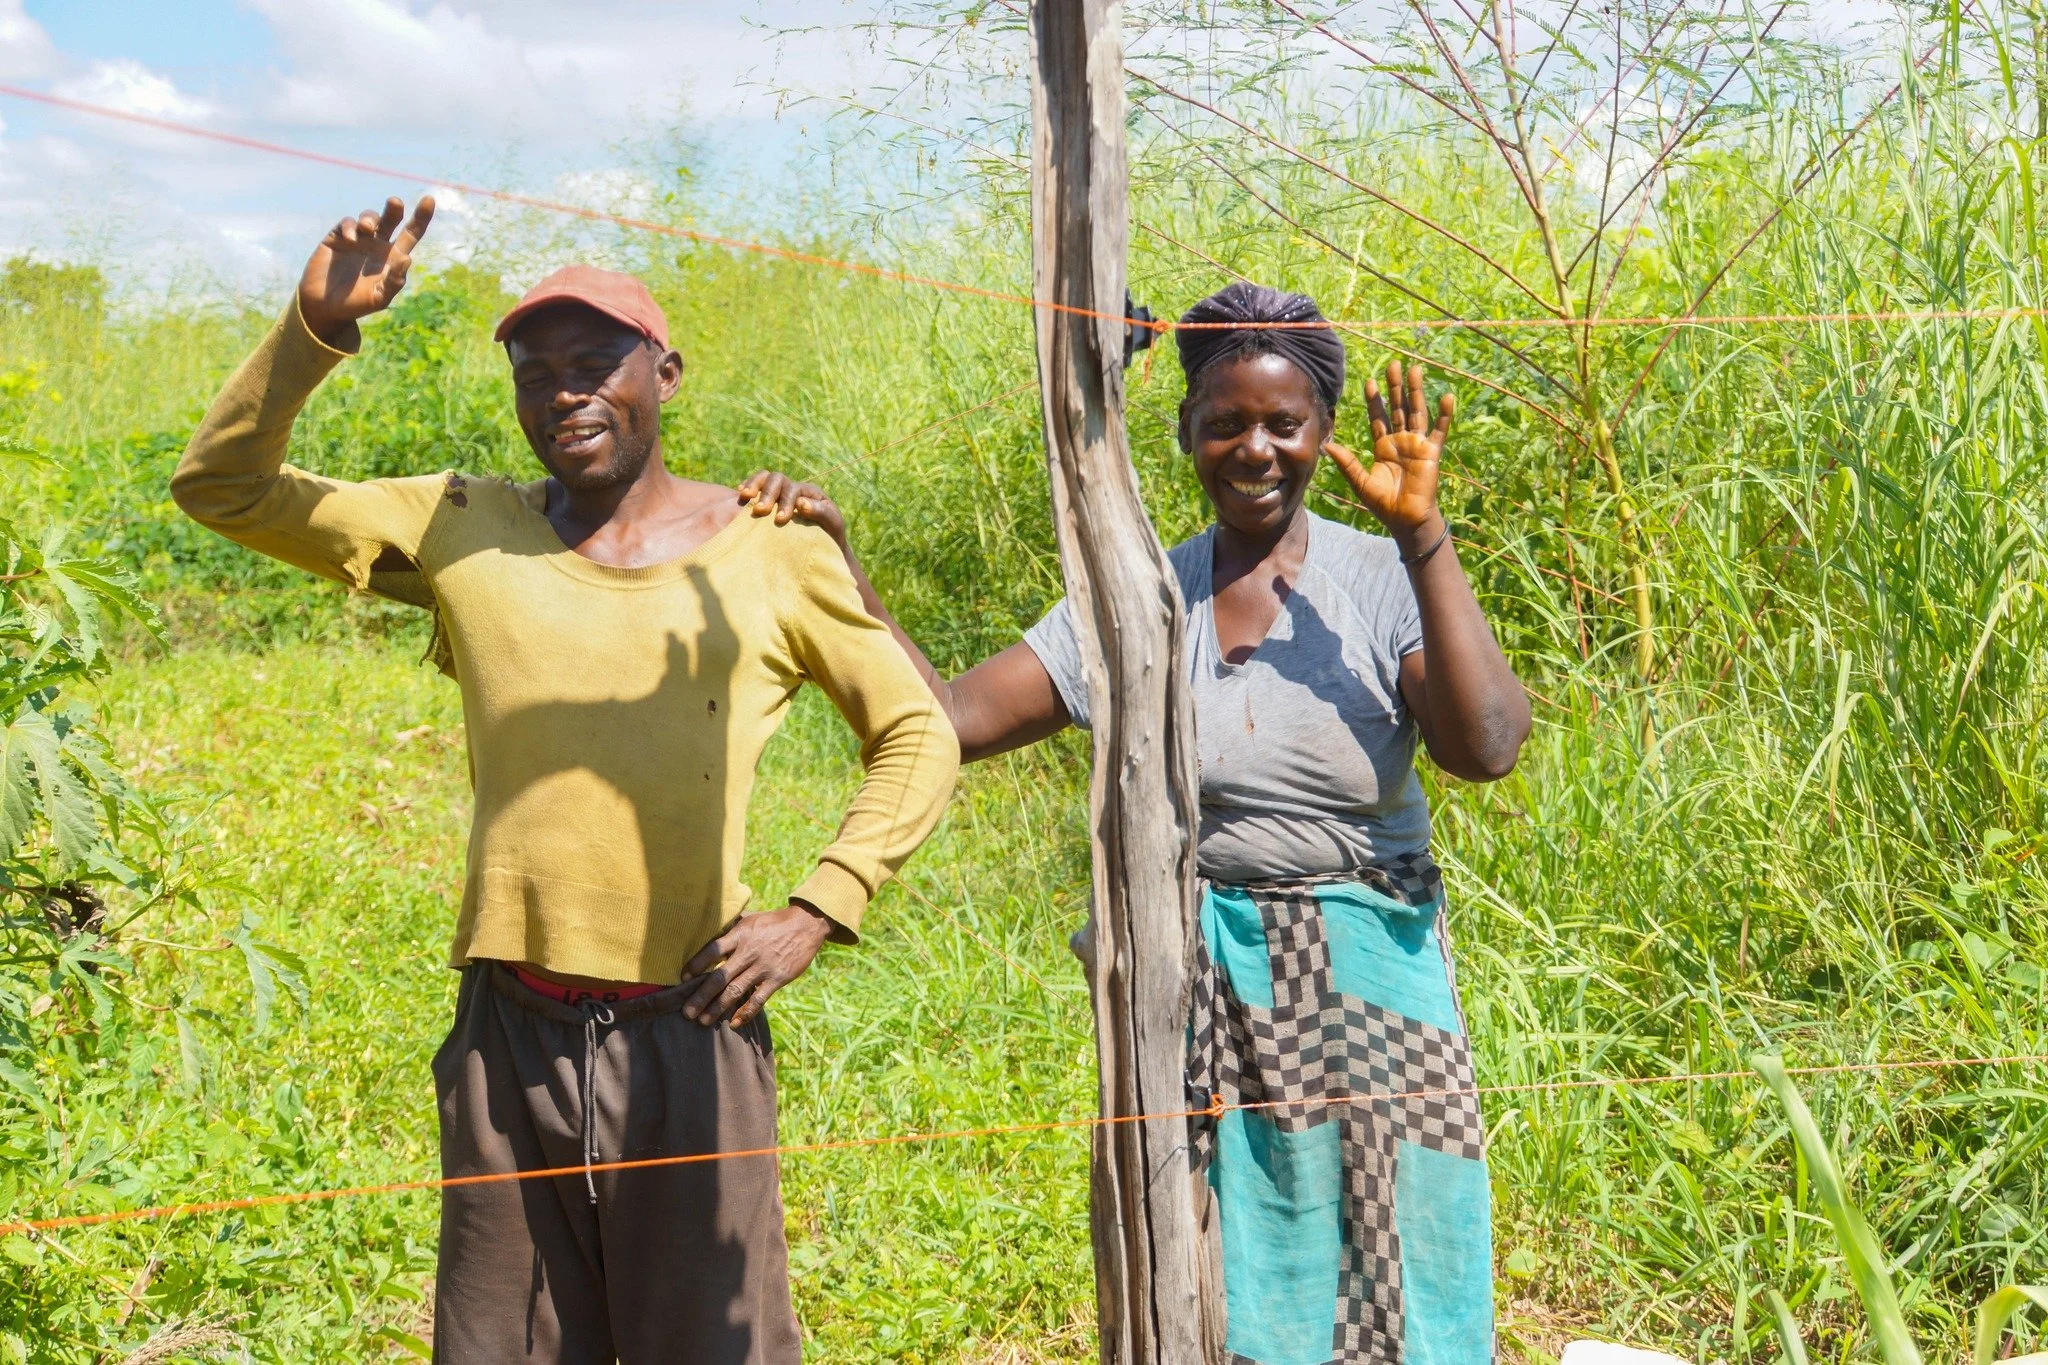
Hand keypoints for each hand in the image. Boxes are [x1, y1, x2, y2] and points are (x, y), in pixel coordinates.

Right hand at [298, 196, 434, 345]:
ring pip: (369, 218)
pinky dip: (350, 227)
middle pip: (391, 218)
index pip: (412, 233)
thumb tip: (407, 258)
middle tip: (395, 202)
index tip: (429, 199)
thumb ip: (394, 282)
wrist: (325, 306)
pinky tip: (350, 239)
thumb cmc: (356, 304)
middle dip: (394, 208)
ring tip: (368, 229)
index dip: (421, 217)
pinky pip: (347, 224)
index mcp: (393, 257)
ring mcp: (358, 240)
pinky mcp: (337, 238)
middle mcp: (378, 244)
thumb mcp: (379, 298)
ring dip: (370, 219)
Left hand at [679, 904, 833, 1026]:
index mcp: (740, 934)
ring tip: (703, 1021)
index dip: (696, 965)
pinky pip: (758, 999)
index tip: (683, 979)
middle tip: (686, 1012)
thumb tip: (706, 933)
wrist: (806, 924)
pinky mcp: (777, 978)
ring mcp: (763, 967)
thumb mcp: (750, 918)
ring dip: (718, 1008)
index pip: (712, 950)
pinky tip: (734, 1023)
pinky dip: (745, 1013)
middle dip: (701, 996)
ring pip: (736, 991)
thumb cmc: (773, 922)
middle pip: (720, 977)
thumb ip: (730, 928)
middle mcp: (749, 951)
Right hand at [737, 469, 845, 543]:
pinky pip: (756, 488)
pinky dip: (748, 488)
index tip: (781, 519)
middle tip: (760, 510)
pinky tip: (740, 496)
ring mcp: (779, 494)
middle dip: (768, 494)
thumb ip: (821, 512)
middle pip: (777, 480)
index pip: (794, 489)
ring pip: (765, 478)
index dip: (786, 502)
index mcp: (809, 492)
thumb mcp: (832, 523)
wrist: (823, 546)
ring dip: (754, 485)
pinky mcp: (768, 502)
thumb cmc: (830, 534)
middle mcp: (793, 489)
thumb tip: (801, 504)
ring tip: (745, 495)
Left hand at [1325, 361, 1453, 549]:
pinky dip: (1444, 415)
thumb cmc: (1383, 504)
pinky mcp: (1431, 452)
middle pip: (1397, 408)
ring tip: (1415, 370)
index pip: (1377, 417)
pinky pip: (1439, 430)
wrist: (1405, 520)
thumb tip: (1326, 445)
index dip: (1374, 400)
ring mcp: (1417, 444)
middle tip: (1393, 365)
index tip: (1369, 381)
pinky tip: (1446, 397)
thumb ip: (1346, 462)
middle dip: (1395, 387)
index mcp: (1383, 446)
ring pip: (1416, 412)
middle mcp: (1400, 441)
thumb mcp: (1360, 481)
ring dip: (1416, 392)